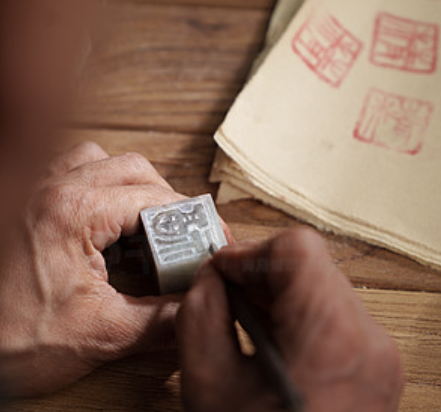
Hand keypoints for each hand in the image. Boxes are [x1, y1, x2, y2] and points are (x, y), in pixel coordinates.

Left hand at [0, 141, 230, 396]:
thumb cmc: (7, 339)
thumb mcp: (98, 335)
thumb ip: (160, 321)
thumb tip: (198, 307)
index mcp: (71, 212)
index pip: (155, 198)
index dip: (192, 219)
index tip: (209, 237)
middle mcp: (51, 186)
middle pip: (134, 169)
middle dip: (168, 200)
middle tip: (182, 235)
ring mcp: (35, 188)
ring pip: (102, 160)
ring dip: (132, 185)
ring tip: (144, 222)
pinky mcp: (26, 199)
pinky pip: (72, 170)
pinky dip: (100, 184)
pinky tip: (106, 218)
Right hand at [178, 228, 403, 411]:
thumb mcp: (208, 384)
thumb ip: (200, 312)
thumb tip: (211, 277)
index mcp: (333, 339)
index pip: (298, 249)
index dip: (251, 251)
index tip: (224, 270)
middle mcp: (369, 341)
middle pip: (313, 263)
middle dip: (262, 271)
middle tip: (229, 292)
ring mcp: (379, 354)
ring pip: (323, 283)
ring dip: (279, 290)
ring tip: (246, 317)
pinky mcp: (376, 364)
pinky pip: (334, 311)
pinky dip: (297, 311)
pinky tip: (270, 334)